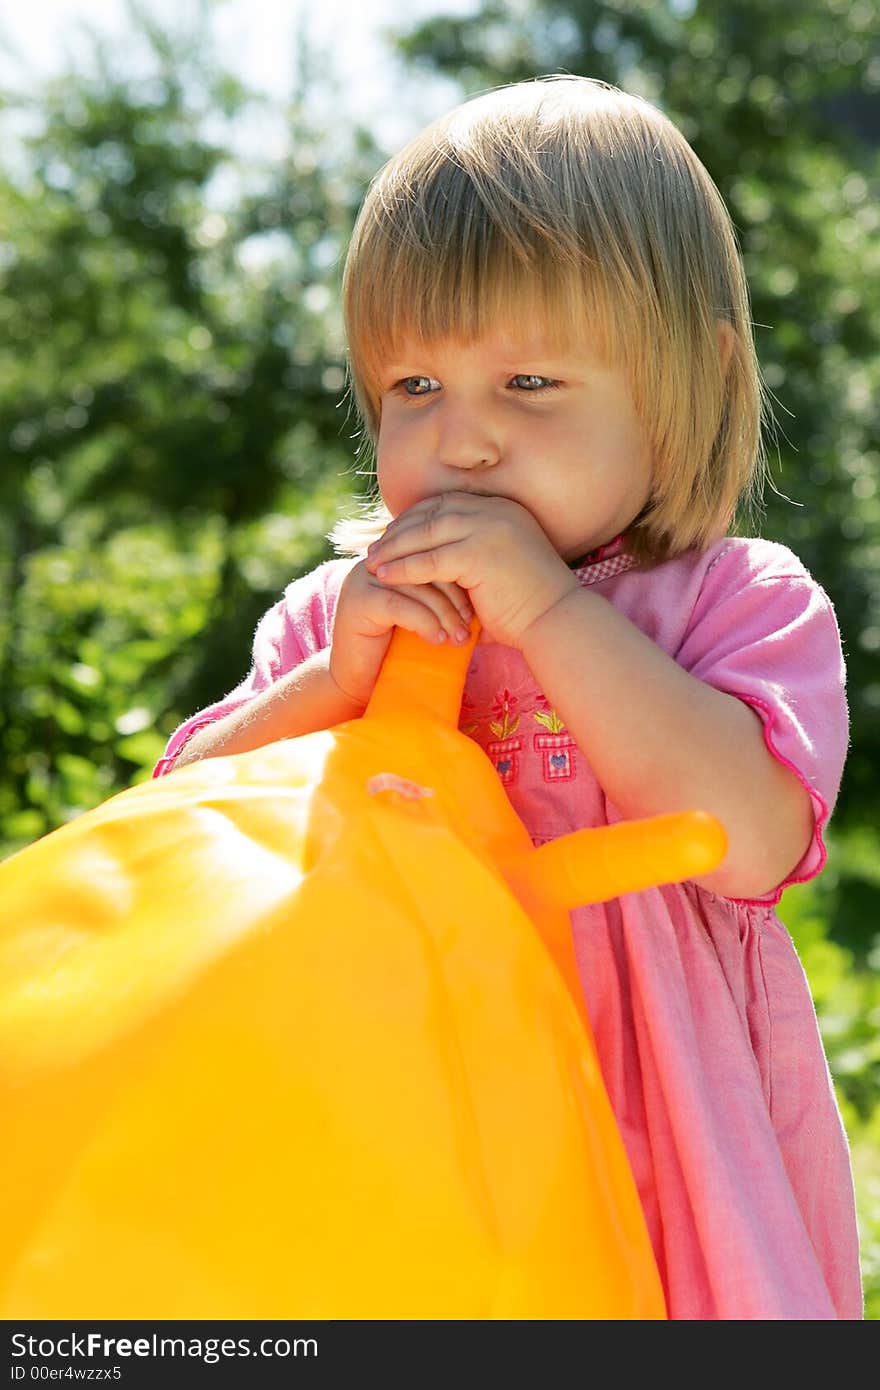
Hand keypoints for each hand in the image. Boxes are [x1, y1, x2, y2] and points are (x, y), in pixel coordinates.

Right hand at [329, 558, 473, 707]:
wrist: (359, 683)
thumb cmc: (396, 651)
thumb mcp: (425, 616)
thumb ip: (443, 597)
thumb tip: (487, 590)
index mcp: (394, 557)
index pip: (433, 553)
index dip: (459, 575)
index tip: (482, 601)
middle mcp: (377, 562)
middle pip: (425, 565)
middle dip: (454, 595)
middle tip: (473, 622)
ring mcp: (363, 578)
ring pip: (415, 586)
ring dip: (443, 613)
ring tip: (460, 637)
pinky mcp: (357, 601)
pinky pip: (399, 605)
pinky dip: (424, 622)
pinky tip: (438, 640)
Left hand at [364, 492, 578, 648]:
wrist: (556, 620)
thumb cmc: (529, 604)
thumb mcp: (498, 564)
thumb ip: (470, 552)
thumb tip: (434, 554)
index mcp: (501, 508)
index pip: (446, 504)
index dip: (415, 519)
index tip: (392, 536)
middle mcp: (495, 511)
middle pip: (431, 513)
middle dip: (398, 531)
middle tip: (374, 548)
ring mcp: (487, 528)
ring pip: (426, 533)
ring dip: (394, 548)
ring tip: (372, 563)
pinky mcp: (478, 553)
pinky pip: (429, 560)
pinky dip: (403, 568)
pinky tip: (384, 577)